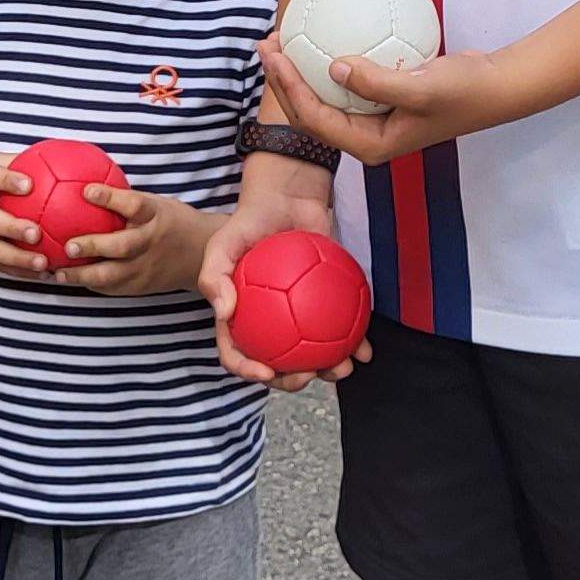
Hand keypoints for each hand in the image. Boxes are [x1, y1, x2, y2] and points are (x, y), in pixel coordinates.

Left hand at [53, 187, 213, 296]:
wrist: (201, 255)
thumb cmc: (169, 221)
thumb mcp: (154, 203)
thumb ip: (125, 199)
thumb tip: (82, 180)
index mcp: (155, 215)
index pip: (133, 204)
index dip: (110, 198)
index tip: (86, 190)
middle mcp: (151, 242)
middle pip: (121, 246)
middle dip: (93, 247)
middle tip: (68, 245)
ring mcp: (147, 267)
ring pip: (113, 275)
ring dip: (84, 275)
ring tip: (59, 273)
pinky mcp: (142, 287)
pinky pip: (114, 288)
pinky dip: (92, 285)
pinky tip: (70, 280)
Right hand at [199, 187, 360, 389]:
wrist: (288, 199)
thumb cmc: (250, 222)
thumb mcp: (221, 244)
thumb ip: (214, 276)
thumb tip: (224, 313)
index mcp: (240, 318)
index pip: (237, 351)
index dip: (248, 369)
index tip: (266, 371)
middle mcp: (268, 324)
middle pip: (277, 363)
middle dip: (293, 380)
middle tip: (309, 374)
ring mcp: (299, 318)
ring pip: (313, 354)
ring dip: (330, 368)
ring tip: (344, 367)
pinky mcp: (327, 306)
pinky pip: (341, 329)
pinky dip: (354, 341)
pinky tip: (365, 349)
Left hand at [253, 34, 525, 166]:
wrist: (495, 86)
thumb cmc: (463, 91)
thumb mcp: (422, 87)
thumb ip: (377, 82)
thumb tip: (334, 67)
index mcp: (369, 144)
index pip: (314, 119)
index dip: (288, 87)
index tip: (275, 53)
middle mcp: (366, 135)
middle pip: (310, 109)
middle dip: (283, 79)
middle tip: (268, 42)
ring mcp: (373, 118)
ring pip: (324, 95)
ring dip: (301, 68)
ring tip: (285, 36)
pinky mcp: (382, 98)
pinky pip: (346, 78)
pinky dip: (329, 58)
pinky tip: (324, 30)